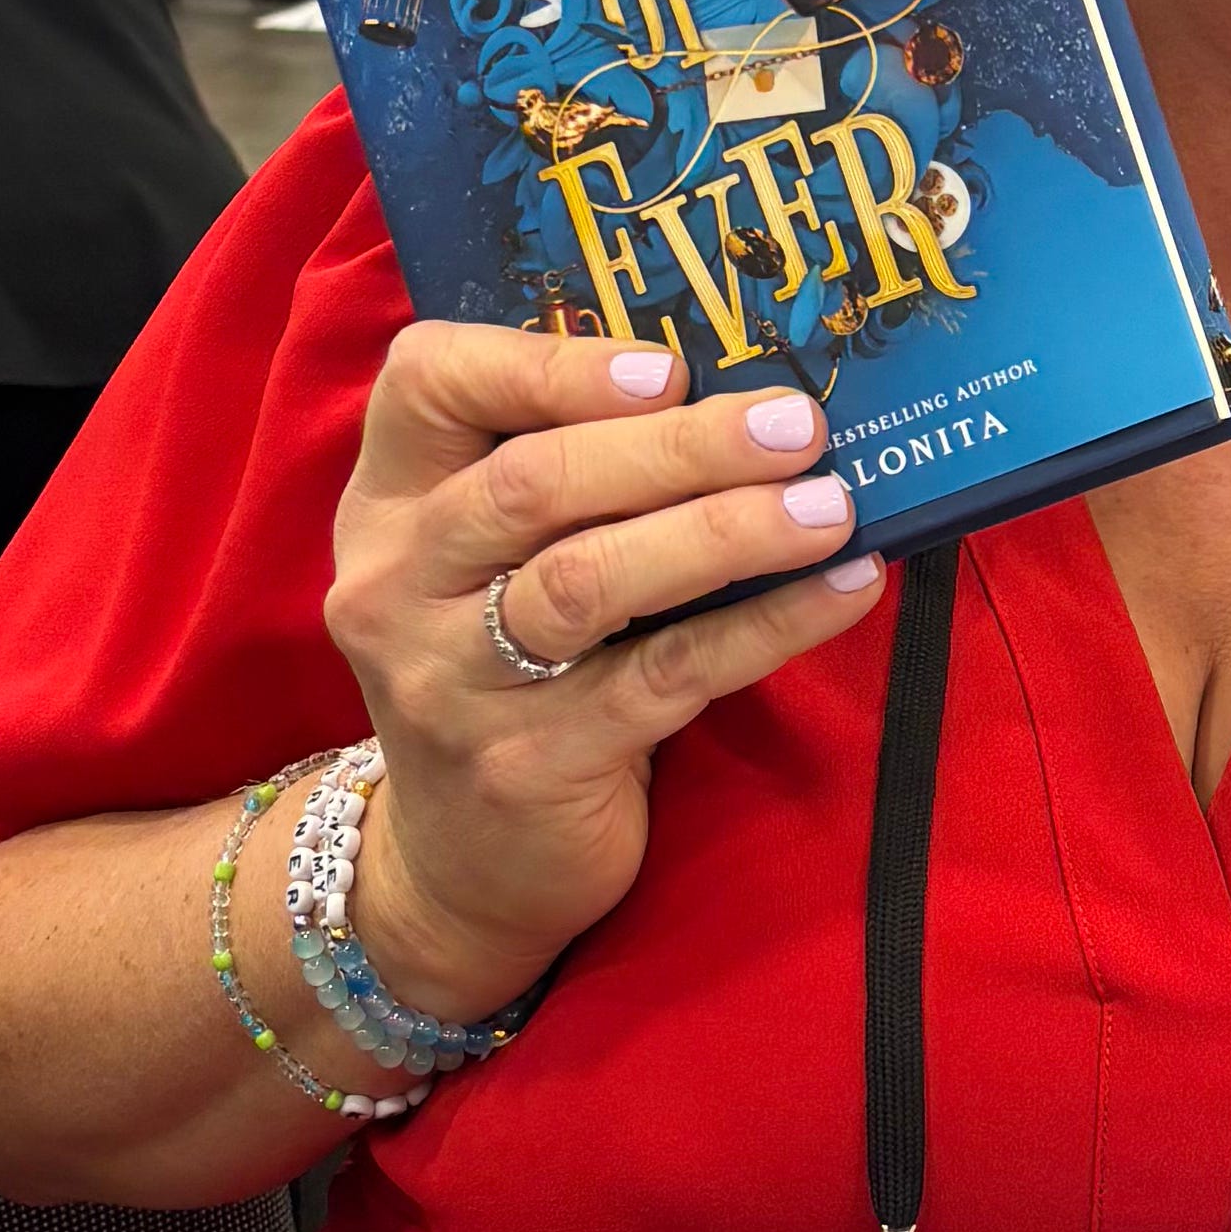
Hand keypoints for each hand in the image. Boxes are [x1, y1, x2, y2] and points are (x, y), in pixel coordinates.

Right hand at [320, 328, 886, 1018]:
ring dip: (724, 531)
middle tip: (795, 426)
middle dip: (677, 446)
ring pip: (590, 580)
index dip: (547, 360)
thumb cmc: (505, 673)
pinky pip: (665, 678)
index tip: (669, 367)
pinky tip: (842, 590)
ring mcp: (454, 682)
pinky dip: (764, 626)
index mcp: (388, 503)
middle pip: (532, 482)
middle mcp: (399, 584)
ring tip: (831, 505)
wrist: (455, 870)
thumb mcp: (492, 563)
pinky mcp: (530, 765)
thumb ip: (569, 477)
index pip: (427, 381)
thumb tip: (740, 394)